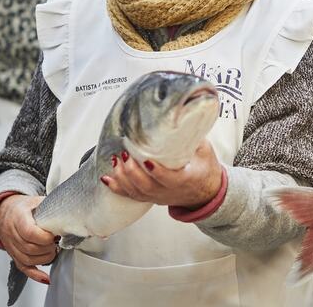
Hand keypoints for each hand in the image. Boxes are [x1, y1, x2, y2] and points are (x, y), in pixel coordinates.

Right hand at [0, 195, 55, 284]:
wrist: (5, 212)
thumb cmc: (25, 206)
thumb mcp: (36, 201)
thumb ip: (51, 206)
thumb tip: (71, 210)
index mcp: (18, 217)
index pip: (29, 232)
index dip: (44, 237)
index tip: (56, 235)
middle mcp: (12, 234)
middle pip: (29, 248)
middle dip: (48, 248)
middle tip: (58, 242)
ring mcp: (11, 246)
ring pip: (27, 260)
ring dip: (45, 258)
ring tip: (55, 250)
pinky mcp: (14, 255)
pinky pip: (23, 268)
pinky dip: (35, 275)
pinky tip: (46, 278)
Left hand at [101, 139, 221, 208]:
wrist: (206, 192)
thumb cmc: (206, 169)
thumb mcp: (206, 151)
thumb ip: (194, 136)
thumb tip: (184, 115)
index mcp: (185, 180)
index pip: (168, 179)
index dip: (156, 172)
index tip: (146, 160)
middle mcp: (169, 192)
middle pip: (146, 187)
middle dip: (132, 172)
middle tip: (124, 154)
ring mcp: (158, 196)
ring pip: (136, 192)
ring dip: (123, 177)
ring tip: (117, 160)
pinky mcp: (151, 197)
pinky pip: (131, 195)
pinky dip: (117, 187)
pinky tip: (107, 178)